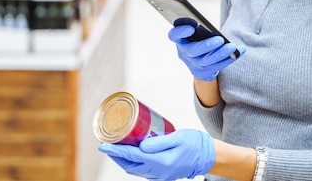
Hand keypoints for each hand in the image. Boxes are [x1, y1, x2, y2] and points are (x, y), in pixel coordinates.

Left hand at [98, 129, 214, 179]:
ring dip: (122, 160)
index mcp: (161, 162)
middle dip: (115, 156)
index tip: (103, 145)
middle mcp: (158, 171)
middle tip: (106, 144)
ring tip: (115, 148)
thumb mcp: (178, 137)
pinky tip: (130, 154)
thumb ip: (158, 142)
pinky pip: (141, 170)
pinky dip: (131, 162)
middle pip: (129, 165)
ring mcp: (160, 175)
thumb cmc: (194, 143)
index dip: (115, 150)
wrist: (208, 157)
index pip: (131, 155)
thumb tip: (140, 145)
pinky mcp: (162, 173)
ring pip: (134, 169)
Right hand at [168, 18, 244, 80]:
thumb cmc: (195, 39)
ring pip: (207, 60)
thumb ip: (192, 25)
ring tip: (231, 47)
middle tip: (220, 39)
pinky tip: (239, 51)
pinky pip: (219, 65)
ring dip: (220, 54)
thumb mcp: (191, 32)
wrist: (196, 62)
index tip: (191, 27)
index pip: (174, 35)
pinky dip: (230, 58)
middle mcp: (184, 53)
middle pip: (193, 51)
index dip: (181, 32)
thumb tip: (200, 22)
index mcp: (179, 40)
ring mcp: (195, 64)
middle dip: (207, 45)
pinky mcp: (206, 71)